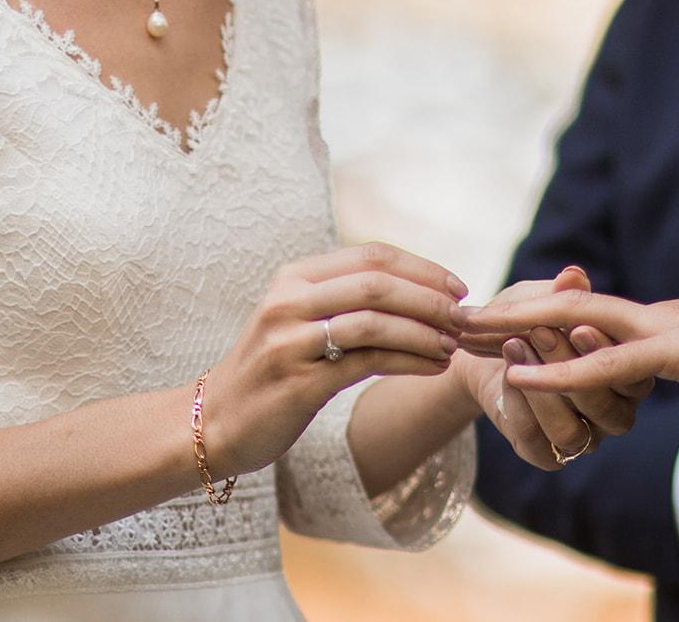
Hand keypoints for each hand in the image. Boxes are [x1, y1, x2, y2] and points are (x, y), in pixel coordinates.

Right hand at [206, 242, 467, 476]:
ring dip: (425, 332)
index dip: (423, 268)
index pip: (372, 256)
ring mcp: (290, 340)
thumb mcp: (301, 320)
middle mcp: (289, 301)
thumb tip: (421, 288)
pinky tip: (434, 368)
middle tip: (464, 317)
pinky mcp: (298, 381)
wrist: (214, 423)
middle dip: (431, 298)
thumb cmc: (272, 371)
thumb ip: (347, 299)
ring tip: (453, 346)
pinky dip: (411, 361)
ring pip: (376, 321)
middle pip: (378, 283)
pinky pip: (368, 362)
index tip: (459, 286)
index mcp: (294, 277)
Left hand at [457, 268, 653, 468]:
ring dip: (540, 389)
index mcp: (627, 376)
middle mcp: (612, 412)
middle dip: (567, 365)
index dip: (604, 351)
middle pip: (605, 406)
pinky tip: (506, 373)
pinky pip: (538, 441)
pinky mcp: (547, 453)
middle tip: (538, 331)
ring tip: (514, 346)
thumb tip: (572, 274)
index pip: (630, 373)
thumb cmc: (524, 319)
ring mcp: (582, 437)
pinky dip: (520, 404)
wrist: (480, 351)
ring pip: (571, 429)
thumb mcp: (541, 300)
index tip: (578, 325)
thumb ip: (561, 294)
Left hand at [463, 291, 678, 404]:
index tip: (493, 322)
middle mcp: (658, 315)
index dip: (538, 315)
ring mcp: (667, 328)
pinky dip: (561, 369)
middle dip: (508, 313)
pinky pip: (609, 363)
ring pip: (574, 324)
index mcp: (668, 320)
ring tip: (463, 332)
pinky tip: (520, 375)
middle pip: (566, 308)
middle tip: (454, 316)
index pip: (589, 314)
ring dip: (515, 330)